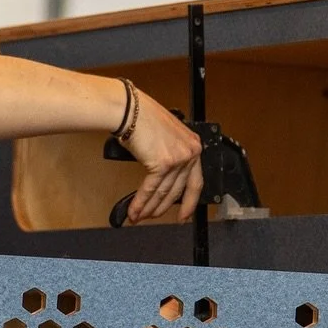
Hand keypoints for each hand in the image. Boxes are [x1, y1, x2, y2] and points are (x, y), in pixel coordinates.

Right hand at [123, 91, 203, 223]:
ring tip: (140, 217)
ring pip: (163, 192)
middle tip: (154, 217)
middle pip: (178, 190)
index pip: (196, 182)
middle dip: (163, 208)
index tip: (185, 215)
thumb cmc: (144, 118)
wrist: (132, 110)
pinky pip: (150, 189)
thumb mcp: (168, 138)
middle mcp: (190, 153)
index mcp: (194, 146)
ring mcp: (178, 159)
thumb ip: (173, 156)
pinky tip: (135, 211)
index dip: (190, 202)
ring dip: (149, 208)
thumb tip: (164, 181)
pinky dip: (140, 202)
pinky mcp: (163, 163)